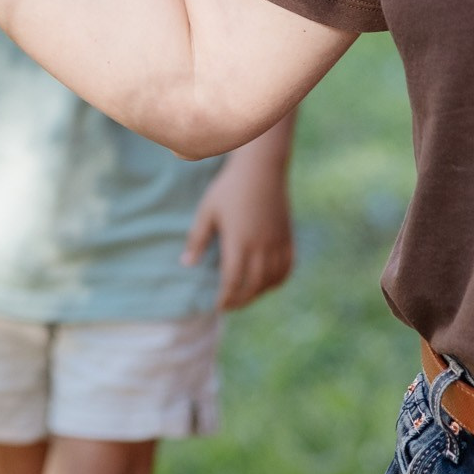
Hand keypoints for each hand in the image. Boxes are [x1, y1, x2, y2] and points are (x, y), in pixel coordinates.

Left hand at [181, 153, 295, 310]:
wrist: (261, 168)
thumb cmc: (229, 188)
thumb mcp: (207, 211)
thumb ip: (197, 239)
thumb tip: (186, 264)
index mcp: (238, 242)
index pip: (233, 281)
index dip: (226, 298)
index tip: (218, 305)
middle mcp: (261, 246)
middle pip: (253, 286)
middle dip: (241, 300)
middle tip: (230, 305)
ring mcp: (277, 242)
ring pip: (272, 280)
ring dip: (259, 293)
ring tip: (246, 295)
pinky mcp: (287, 236)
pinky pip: (287, 267)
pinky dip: (278, 280)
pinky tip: (268, 282)